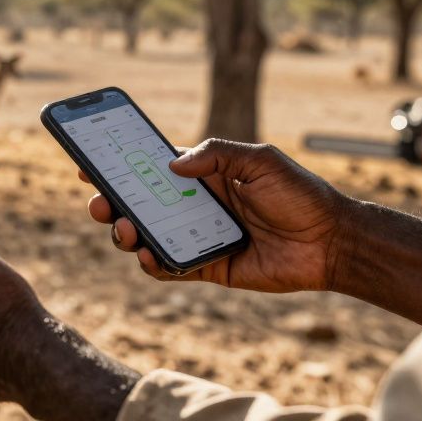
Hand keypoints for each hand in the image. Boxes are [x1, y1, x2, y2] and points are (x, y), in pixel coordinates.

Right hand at [82, 139, 348, 292]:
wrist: (332, 242)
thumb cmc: (300, 194)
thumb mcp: (261, 160)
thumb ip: (218, 154)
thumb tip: (172, 167)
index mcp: (203, 175)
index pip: (151, 168)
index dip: (119, 165)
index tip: (90, 162)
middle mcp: (194, 205)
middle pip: (138, 203)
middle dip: (111, 202)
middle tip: (99, 204)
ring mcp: (197, 237)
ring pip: (147, 236)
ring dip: (127, 232)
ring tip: (127, 230)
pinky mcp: (207, 267)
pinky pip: (170, 267)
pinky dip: (153, 263)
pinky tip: (150, 256)